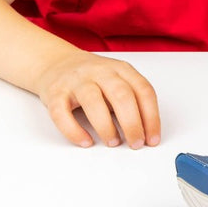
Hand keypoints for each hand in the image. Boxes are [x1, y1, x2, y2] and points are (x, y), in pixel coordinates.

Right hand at [35, 51, 160, 148]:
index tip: (153, 139)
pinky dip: (74, 130)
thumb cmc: (93, 78)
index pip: (143, 91)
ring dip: (106, 126)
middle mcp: (100, 71)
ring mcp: (76, 81)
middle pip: (121, 95)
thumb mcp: (118, 80)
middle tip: (136, 144)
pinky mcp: (55, 93)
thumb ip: (131, 100)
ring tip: (113, 142)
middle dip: (132, 123)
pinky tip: (85, 141)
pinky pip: (62, 113)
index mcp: (121, 69)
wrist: (56, 62)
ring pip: (93, 101)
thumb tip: (145, 132)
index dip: (151, 117)